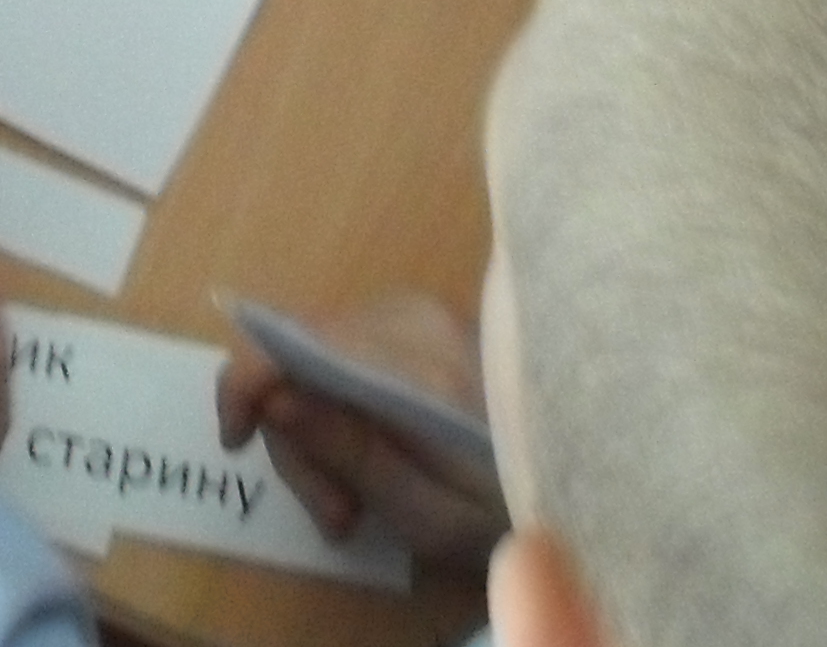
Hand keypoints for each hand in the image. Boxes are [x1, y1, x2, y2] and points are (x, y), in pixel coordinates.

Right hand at [214, 293, 505, 564]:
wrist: (589, 476)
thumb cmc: (511, 512)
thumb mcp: (430, 514)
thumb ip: (352, 454)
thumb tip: (273, 397)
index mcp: (418, 360)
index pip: (297, 337)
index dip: (246, 382)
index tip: (236, 442)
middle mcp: (411, 315)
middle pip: (298, 353)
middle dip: (295, 435)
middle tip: (334, 514)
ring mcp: (420, 312)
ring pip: (317, 356)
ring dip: (319, 432)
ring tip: (356, 504)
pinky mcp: (425, 321)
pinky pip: (348, 354)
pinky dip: (344, 409)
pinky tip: (375, 460)